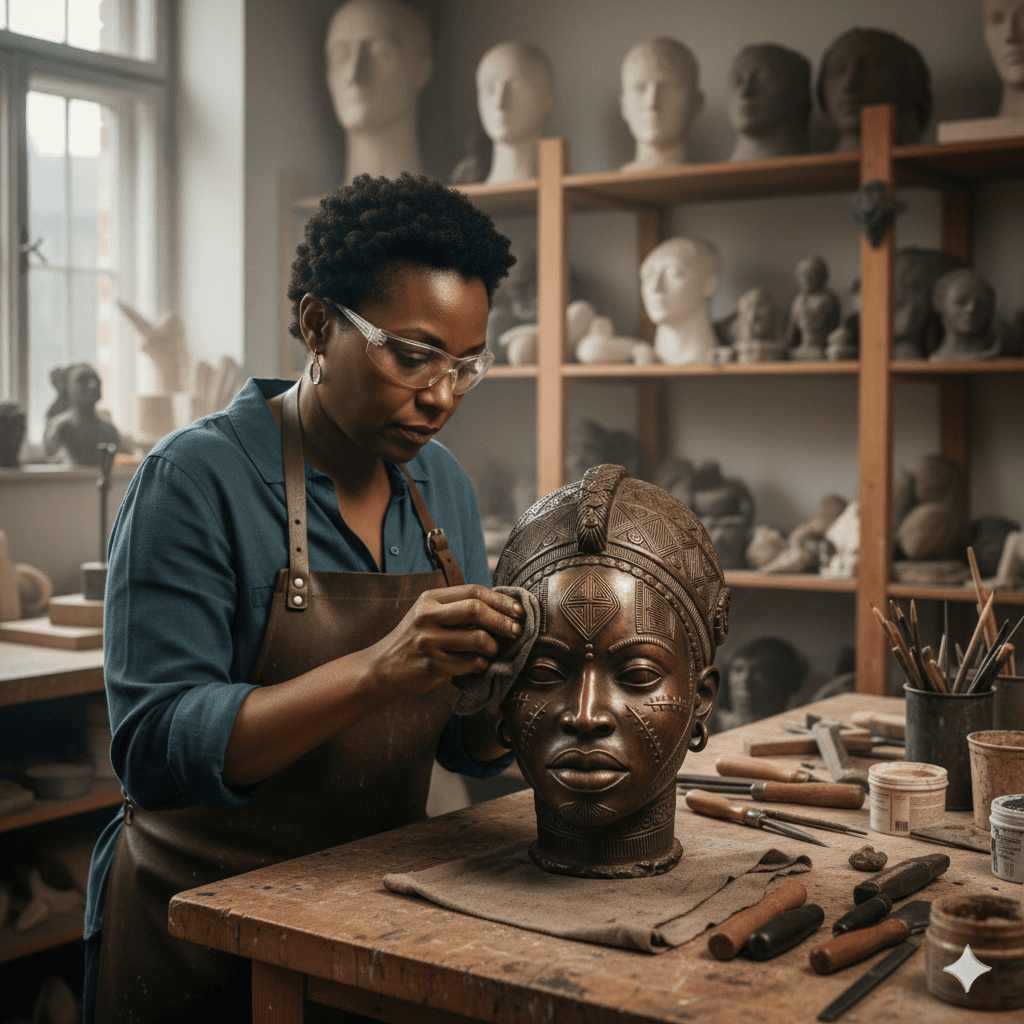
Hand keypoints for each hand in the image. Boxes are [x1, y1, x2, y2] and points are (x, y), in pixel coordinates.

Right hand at [366, 585, 523, 699]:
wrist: (382, 667)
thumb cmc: (415, 639)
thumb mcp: (429, 613)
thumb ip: (457, 607)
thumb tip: (504, 607)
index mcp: (430, 599)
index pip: (474, 591)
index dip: (501, 600)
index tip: (519, 611)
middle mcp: (427, 616)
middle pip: (476, 609)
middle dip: (503, 621)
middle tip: (516, 631)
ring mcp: (428, 641)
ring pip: (477, 639)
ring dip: (494, 647)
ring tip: (494, 651)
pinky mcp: (431, 665)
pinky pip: (470, 663)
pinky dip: (482, 664)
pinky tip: (480, 664)